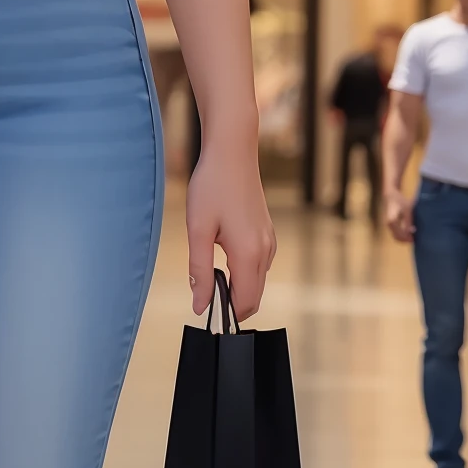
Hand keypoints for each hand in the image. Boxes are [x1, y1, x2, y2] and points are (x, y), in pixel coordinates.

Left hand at [186, 138, 275, 320]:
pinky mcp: (267, 232)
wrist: (232, 152)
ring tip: (209, 273)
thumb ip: (200, 271)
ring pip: (256, 281)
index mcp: (249, 254)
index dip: (225, 314)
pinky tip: (222, 256)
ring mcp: (269, 241)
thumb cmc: (211, 187)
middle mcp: (265, 251)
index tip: (205, 313)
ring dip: (236, 287)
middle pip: (253, 297)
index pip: (244, 303)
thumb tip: (200, 306)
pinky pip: (258, 264)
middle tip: (204, 295)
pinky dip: (243, 271)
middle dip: (231, 304)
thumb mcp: (198, 230)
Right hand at [383, 190, 414, 242]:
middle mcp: (389, 225)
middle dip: (406, 240)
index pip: (401, 234)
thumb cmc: (400, 201)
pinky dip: (402, 236)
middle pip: (398, 238)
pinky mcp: (390, 225)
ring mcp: (389, 225)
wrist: (391, 196)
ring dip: (404, 239)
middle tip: (415, 239)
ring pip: (396, 237)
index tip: (416, 238)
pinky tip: (408, 234)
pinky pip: (395, 234)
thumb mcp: (407, 210)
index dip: (408, 238)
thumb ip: (409, 221)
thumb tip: (412, 231)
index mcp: (393, 221)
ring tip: (413, 237)